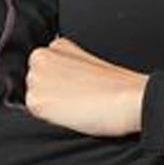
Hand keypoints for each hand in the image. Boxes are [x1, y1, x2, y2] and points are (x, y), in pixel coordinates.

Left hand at [24, 36, 146, 136]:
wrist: (129, 99)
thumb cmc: (118, 86)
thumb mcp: (89, 64)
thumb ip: (67, 66)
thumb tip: (57, 82)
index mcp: (57, 46)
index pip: (44, 69)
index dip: (59, 83)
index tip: (77, 88)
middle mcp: (41, 57)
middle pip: (35, 82)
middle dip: (51, 92)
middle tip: (77, 98)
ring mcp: (36, 79)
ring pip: (34, 97)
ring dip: (50, 105)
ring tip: (76, 105)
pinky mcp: (36, 101)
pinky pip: (34, 114)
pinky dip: (50, 118)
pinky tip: (71, 113)